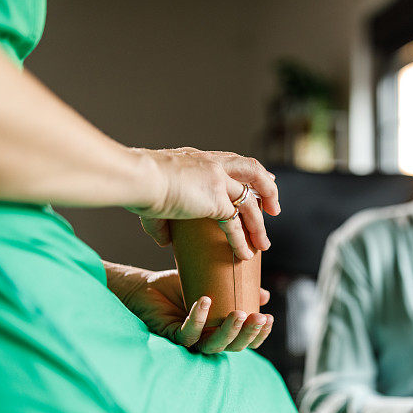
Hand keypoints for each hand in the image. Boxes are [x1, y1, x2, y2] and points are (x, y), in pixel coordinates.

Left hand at [104, 262, 273, 353]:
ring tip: (239, 314)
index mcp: (219, 331)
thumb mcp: (213, 284)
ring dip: (229, 332)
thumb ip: (237, 290)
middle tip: (259, 318)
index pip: (244, 340)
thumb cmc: (177, 288)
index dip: (259, 334)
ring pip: (213, 346)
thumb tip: (264, 295)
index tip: (269, 318)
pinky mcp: (172, 336)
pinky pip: (188, 334)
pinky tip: (205, 302)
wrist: (145, 287)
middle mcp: (207, 339)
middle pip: (233, 346)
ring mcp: (190, 340)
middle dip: (248, 334)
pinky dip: (198, 318)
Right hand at [128, 147, 279, 260]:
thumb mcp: (153, 198)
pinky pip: (235, 224)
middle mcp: (213, 164)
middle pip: (253, 171)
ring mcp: (218, 180)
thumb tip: (164, 240)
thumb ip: (161, 220)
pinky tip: (245, 254)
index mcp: (199, 159)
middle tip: (274, 209)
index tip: (263, 181)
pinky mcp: (216, 200)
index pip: (233, 162)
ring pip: (250, 201)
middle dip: (268, 189)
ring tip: (264, 244)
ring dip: (259, 225)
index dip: (251, 173)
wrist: (139, 178)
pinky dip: (241, 241)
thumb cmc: (138, 184)